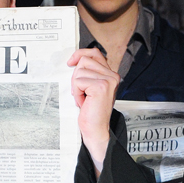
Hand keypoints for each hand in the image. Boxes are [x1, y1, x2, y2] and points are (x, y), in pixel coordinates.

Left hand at [68, 48, 119, 174]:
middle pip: (84, 61)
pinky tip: (84, 102)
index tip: (71, 62)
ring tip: (84, 98)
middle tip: (81, 92)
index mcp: (110, 74)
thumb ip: (89, 73)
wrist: (96, 129)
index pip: (94, 53)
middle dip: (76, 77)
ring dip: (76, 87)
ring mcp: (108, 80)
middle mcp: (112, 75)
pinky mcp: (101, 86)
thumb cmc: (92, 110)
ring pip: (79, 71)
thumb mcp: (90, 88)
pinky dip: (77, 93)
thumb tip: (75, 60)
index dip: (80, 54)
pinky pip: (78, 82)